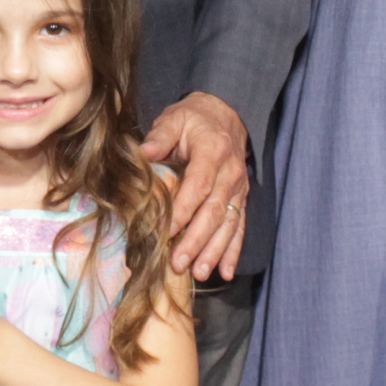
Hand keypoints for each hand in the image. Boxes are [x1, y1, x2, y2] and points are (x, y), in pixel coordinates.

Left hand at [141, 92, 249, 280]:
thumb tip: (144, 154)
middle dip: (196, 241)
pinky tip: (225, 272)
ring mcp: (239, 188)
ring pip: (229, 223)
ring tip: (200, 273)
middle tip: (178, 264)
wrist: (228, 111)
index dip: (183, 210)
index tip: (165, 232)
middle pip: (214, 211)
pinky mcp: (242, 198)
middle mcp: (230, 173)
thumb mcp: (175, 117)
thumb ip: (160, 136)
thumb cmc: (195, 118)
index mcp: (212, 151)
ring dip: (215, 251)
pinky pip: (240, 226)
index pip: (198, 185)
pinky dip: (233, 250)